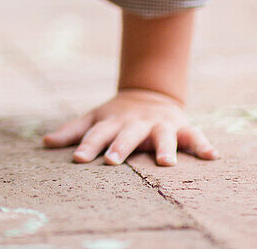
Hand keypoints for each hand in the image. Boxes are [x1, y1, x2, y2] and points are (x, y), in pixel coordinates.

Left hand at [43, 88, 218, 165]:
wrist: (150, 94)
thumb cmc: (116, 115)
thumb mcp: (94, 118)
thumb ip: (72, 131)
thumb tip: (44, 142)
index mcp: (113, 122)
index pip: (97, 135)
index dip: (87, 147)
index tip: (78, 159)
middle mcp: (135, 124)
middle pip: (127, 135)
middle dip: (120, 147)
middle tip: (113, 161)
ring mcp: (159, 125)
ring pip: (162, 135)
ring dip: (164, 147)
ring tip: (165, 162)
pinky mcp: (181, 127)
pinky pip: (194, 136)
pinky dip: (203, 145)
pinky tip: (211, 156)